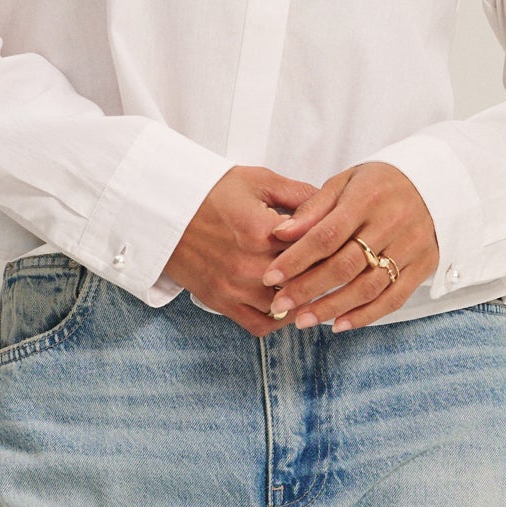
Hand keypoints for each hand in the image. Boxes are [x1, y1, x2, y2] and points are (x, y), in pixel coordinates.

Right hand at [163, 166, 321, 334]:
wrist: (163, 209)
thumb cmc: (210, 190)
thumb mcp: (258, 180)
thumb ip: (299, 193)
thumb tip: (333, 204)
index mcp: (262, 231)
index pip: (314, 247)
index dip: (332, 246)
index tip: (342, 244)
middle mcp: (250, 264)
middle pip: (304, 280)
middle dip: (322, 274)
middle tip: (337, 269)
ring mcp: (235, 287)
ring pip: (286, 307)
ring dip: (302, 299)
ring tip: (313, 287)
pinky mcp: (221, 301)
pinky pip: (260, 325)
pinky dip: (278, 320)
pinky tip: (287, 306)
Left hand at [259, 162, 439, 331]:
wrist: (434, 184)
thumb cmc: (379, 183)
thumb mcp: (346, 181)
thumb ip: (314, 208)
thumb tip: (280, 234)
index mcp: (368, 197)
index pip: (326, 235)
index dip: (296, 259)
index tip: (271, 276)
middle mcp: (392, 223)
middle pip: (344, 265)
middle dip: (308, 289)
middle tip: (280, 304)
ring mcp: (411, 247)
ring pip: (367, 287)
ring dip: (332, 308)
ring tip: (303, 319)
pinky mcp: (424, 265)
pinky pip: (394, 298)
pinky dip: (366, 316)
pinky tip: (339, 324)